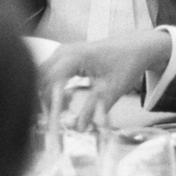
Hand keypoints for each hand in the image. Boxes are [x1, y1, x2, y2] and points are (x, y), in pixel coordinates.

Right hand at [41, 30, 171, 119]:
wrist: (136, 46)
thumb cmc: (126, 65)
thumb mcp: (111, 90)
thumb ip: (93, 109)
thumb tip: (78, 129)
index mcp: (74, 57)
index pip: (50, 82)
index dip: (46, 105)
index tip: (49, 124)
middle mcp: (64, 51)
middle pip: (39, 78)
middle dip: (40, 101)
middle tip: (46, 124)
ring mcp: (62, 51)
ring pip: (41, 75)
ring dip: (42, 95)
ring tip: (50, 117)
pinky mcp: (64, 56)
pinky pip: (47, 72)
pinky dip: (47, 88)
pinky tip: (54, 104)